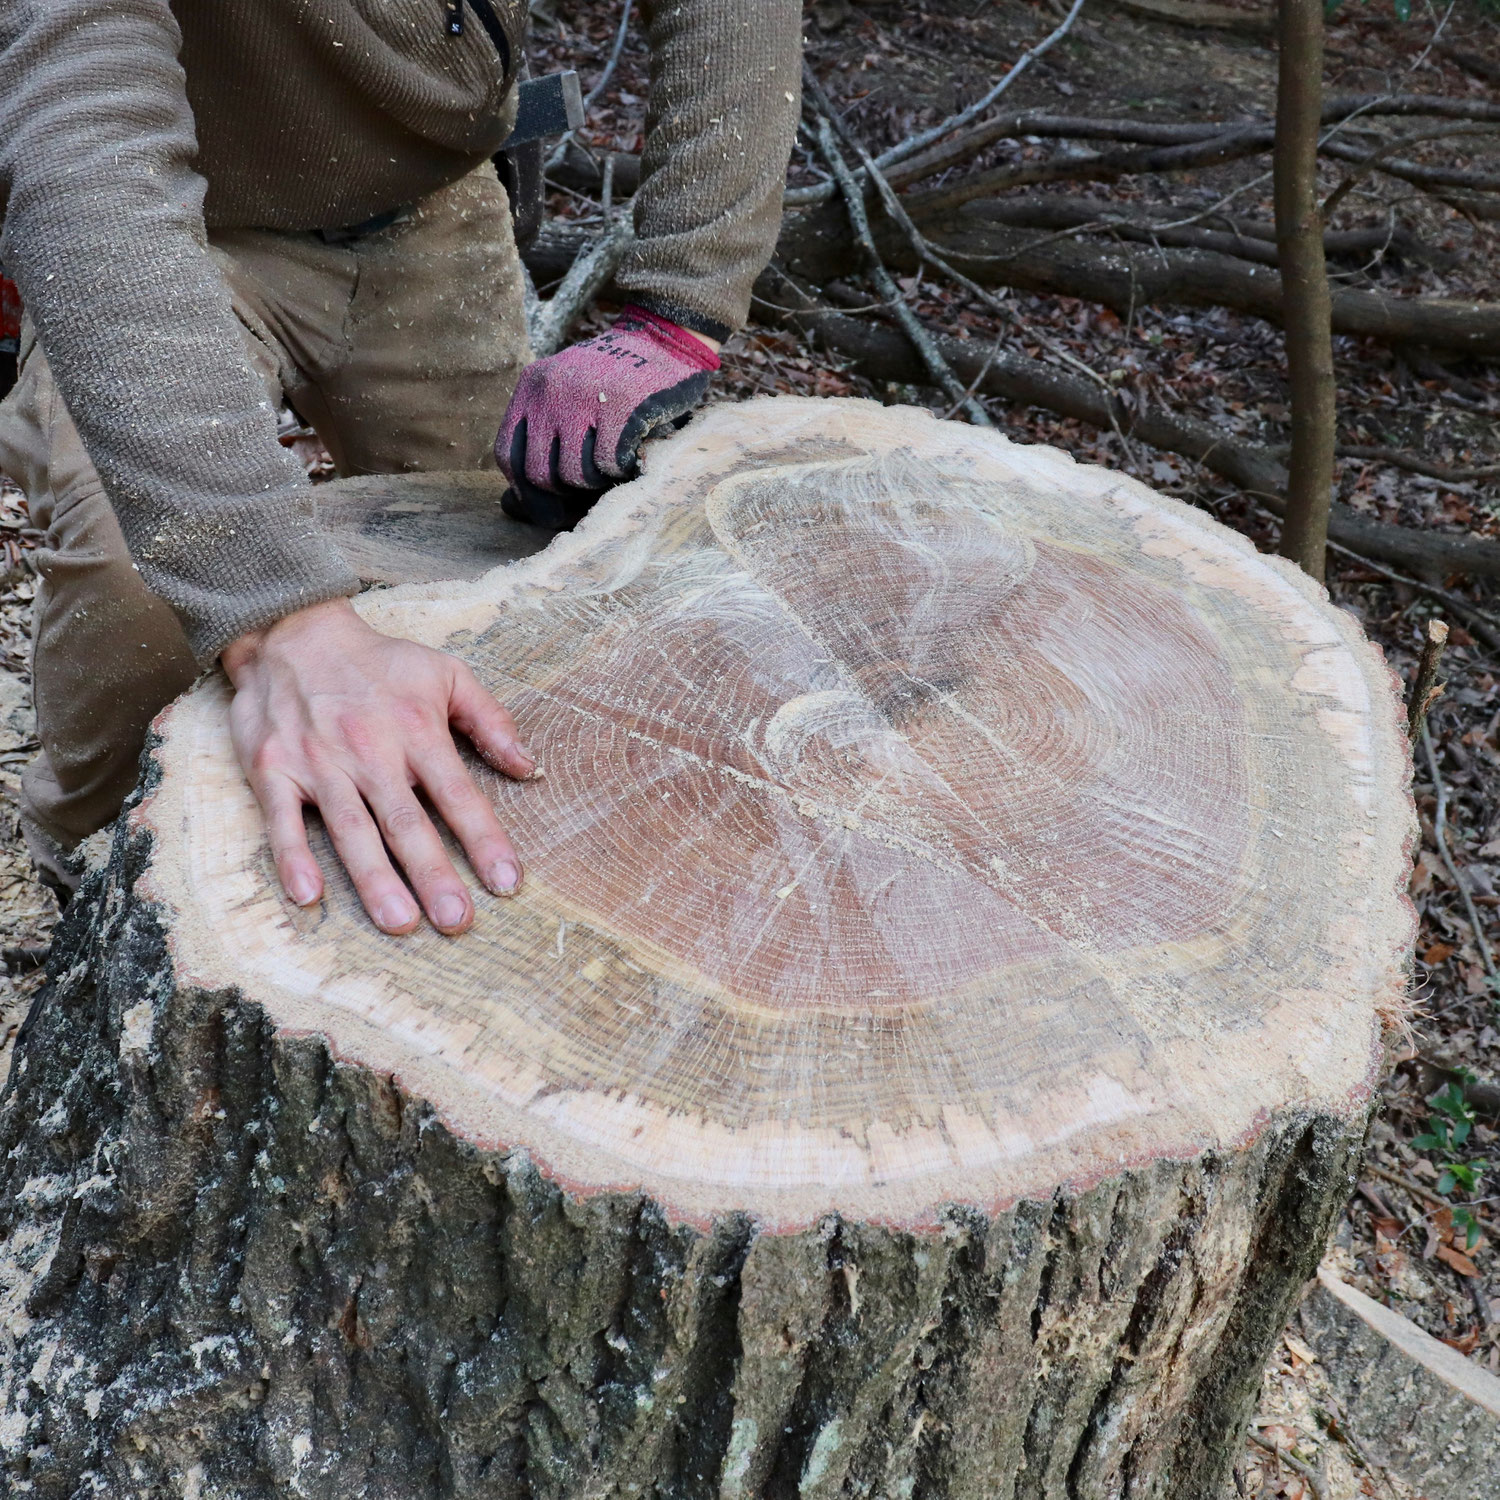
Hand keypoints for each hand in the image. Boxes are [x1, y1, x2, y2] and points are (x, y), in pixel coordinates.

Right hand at [221, 599, 534, 935]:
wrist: (292, 631)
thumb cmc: (378, 662)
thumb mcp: (446, 673)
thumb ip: (491, 720)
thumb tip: (529, 766)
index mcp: (417, 730)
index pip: (458, 795)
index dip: (484, 840)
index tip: (507, 882)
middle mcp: (370, 751)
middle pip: (407, 822)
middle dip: (434, 875)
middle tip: (457, 921)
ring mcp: (319, 763)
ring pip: (351, 829)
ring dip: (374, 879)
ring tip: (399, 923)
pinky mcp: (273, 769)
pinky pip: (281, 820)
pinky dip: (292, 858)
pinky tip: (309, 896)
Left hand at [497, 304, 720, 528]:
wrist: (662, 338)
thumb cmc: (614, 382)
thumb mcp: (566, 395)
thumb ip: (540, 439)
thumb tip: (509, 507)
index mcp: (530, 386)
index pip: (507, 454)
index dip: (525, 489)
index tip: (548, 502)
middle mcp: (549, 390)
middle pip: (539, 474)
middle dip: (564, 493)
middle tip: (587, 488)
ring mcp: (582, 397)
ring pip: (574, 474)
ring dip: (597, 482)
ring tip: (611, 466)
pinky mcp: (619, 406)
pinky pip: (609, 464)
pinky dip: (622, 470)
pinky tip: (631, 454)